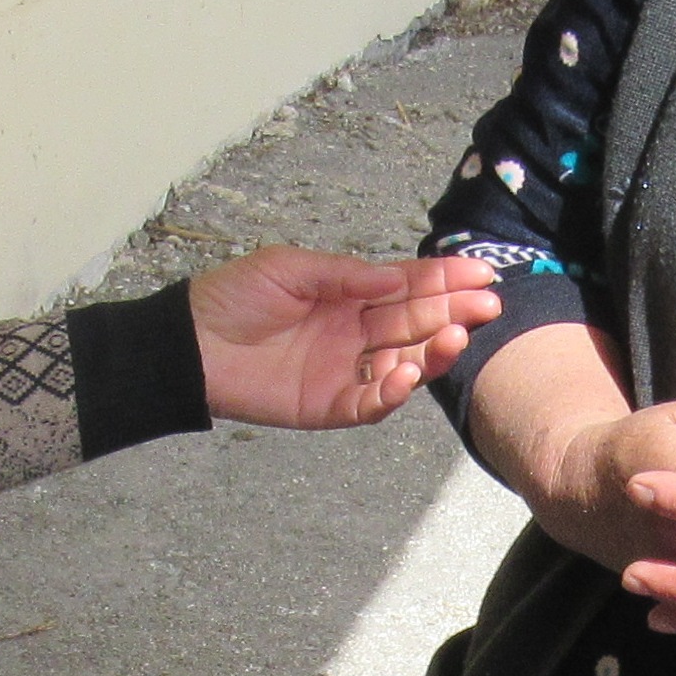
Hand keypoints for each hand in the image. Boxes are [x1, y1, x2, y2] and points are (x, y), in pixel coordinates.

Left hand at [189, 248, 503, 428]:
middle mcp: (357, 333)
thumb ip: (346, 275)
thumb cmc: (233, 298)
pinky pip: (371, 404)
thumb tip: (397, 277)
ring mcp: (347, 371)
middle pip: (416, 324)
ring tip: (456, 339)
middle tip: (487, 306)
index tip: (482, 272)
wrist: (188, 346)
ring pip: (405, 364)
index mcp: (350, 295)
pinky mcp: (330, 406)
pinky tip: (406, 375)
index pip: (408, 286)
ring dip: (434, 353)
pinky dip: (393, 393)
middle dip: (454, 313)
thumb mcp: (290, 269)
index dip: (445, 279)